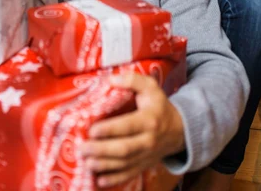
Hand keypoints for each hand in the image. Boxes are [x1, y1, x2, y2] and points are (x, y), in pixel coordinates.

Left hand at [81, 73, 184, 187]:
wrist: (178, 129)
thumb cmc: (158, 105)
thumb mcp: (150, 87)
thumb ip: (132, 80)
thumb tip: (110, 79)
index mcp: (149, 120)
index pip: (128, 126)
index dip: (110, 129)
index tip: (92, 130)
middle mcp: (148, 140)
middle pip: (124, 149)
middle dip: (101, 150)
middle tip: (82, 148)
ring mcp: (147, 155)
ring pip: (124, 164)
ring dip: (104, 165)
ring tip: (86, 162)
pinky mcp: (144, 165)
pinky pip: (129, 175)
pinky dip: (115, 179)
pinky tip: (100, 181)